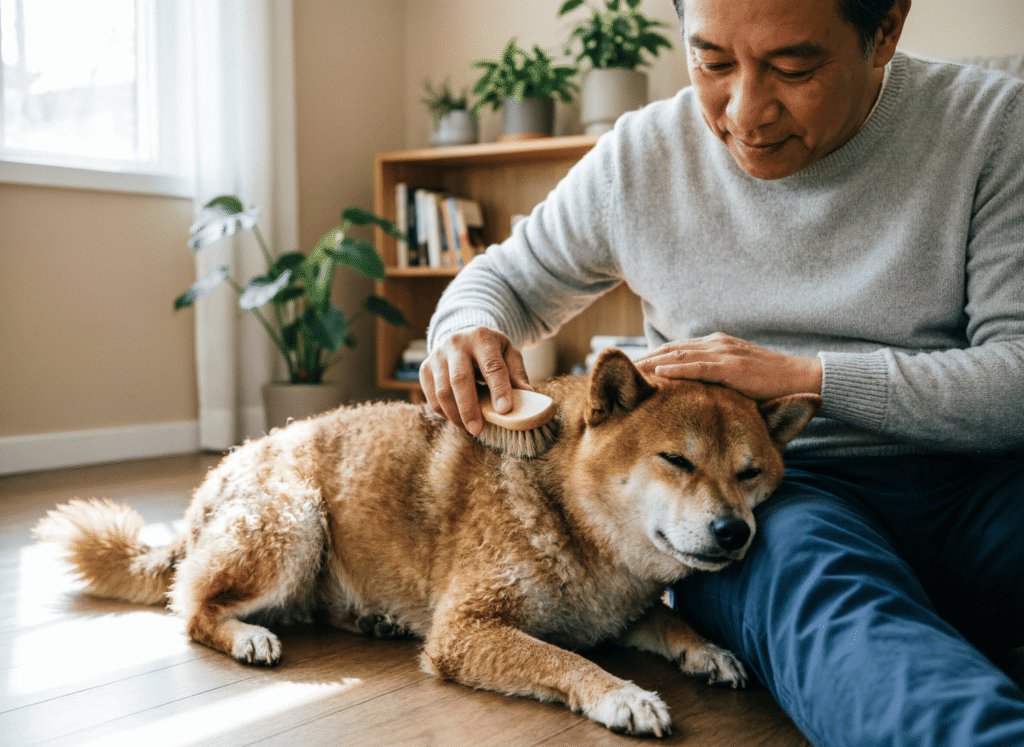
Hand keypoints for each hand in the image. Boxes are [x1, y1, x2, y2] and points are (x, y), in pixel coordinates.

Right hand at [420, 327, 532, 435]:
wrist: (462, 337)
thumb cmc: (490, 350)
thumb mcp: (508, 354)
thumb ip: (517, 373)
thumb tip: (527, 396)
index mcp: (482, 337)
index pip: (492, 365)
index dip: (499, 389)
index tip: (504, 410)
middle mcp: (456, 343)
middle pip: (460, 379)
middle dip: (469, 408)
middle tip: (478, 430)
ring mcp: (437, 355)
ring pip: (442, 391)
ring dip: (456, 415)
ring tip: (470, 428)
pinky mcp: (425, 368)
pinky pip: (431, 397)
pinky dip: (444, 413)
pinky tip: (458, 419)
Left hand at [635, 333, 822, 399]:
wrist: (800, 379)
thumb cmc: (767, 386)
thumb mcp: (732, 381)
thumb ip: (711, 382)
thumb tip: (687, 397)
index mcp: (713, 347)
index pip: (672, 351)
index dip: (648, 359)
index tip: (625, 370)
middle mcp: (714, 344)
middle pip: (668, 350)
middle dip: (642, 359)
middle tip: (614, 370)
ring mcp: (723, 353)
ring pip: (678, 355)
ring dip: (651, 363)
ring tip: (627, 372)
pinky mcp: (732, 366)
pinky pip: (699, 367)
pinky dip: (676, 368)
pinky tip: (658, 374)